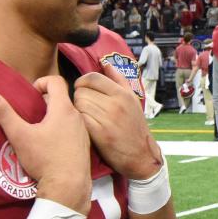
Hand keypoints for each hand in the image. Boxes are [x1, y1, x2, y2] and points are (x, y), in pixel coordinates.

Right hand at [0, 77, 91, 212]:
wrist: (68, 187)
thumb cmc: (44, 159)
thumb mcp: (19, 135)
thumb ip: (3, 113)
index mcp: (64, 109)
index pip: (56, 81)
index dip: (41, 82)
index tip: (30, 95)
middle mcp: (78, 117)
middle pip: (61, 99)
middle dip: (44, 102)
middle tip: (30, 115)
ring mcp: (84, 132)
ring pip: (68, 115)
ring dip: (53, 117)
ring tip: (38, 131)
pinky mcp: (85, 145)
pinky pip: (73, 130)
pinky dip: (61, 130)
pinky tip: (50, 145)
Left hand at [73, 63, 162, 179]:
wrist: (140, 155)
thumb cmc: (134, 127)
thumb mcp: (132, 100)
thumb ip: (118, 79)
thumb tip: (105, 63)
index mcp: (123, 94)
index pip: (92, 77)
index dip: (83, 82)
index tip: (83, 89)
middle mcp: (115, 104)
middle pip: (82, 91)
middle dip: (79, 97)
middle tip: (85, 105)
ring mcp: (107, 119)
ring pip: (78, 104)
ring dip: (78, 109)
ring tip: (85, 115)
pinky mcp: (99, 134)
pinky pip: (80, 118)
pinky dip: (79, 121)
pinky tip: (85, 125)